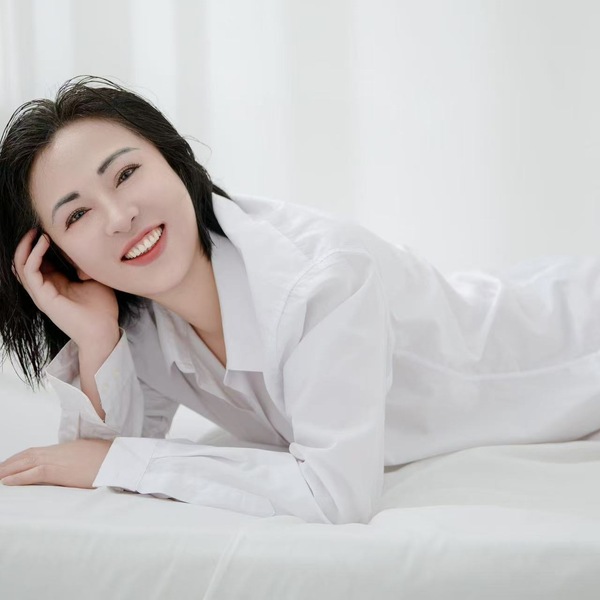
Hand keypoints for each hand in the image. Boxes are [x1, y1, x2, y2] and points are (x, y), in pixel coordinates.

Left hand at [0, 439, 113, 488]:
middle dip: (7, 465)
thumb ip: (75, 460)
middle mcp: (57, 452)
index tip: (7, 465)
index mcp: (64, 449)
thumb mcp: (89, 456)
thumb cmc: (109, 459)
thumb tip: (70, 467)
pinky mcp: (59, 471)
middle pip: (25, 456)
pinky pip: (33, 473)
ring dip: (6, 470)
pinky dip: (17, 478)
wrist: (119, 459)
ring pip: (24, 463)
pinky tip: (5, 482)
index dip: (18, 460)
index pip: (34, 453)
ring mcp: (57, 460)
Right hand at [12, 229, 118, 344]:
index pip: (40, 261)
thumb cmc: (102, 309)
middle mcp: (45, 289)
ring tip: (36, 232)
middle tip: (37, 227)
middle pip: (25, 262)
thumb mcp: (94, 279)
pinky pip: (29, 271)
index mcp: (56, 284)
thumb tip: (79, 251)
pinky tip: (43, 243)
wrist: (103, 331)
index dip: (42, 245)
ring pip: (21, 265)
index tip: (51, 229)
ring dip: (26, 246)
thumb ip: (85, 265)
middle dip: (28, 243)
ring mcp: (42, 294)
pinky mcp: (43, 297)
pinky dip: (33, 255)